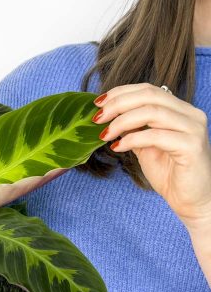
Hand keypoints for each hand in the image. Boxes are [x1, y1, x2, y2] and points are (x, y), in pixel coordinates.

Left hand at [93, 83, 210, 227]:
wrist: (191, 202)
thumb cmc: (170, 174)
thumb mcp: (145, 146)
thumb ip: (133, 128)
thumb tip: (108, 115)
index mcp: (181, 110)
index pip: (148, 90)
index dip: (121, 93)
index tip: (98, 103)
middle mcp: (191, 114)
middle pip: (149, 95)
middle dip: (118, 104)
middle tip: (98, 117)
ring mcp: (193, 129)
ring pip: (151, 112)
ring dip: (121, 121)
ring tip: (105, 134)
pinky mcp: (191, 146)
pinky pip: (155, 136)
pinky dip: (132, 139)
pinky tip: (118, 147)